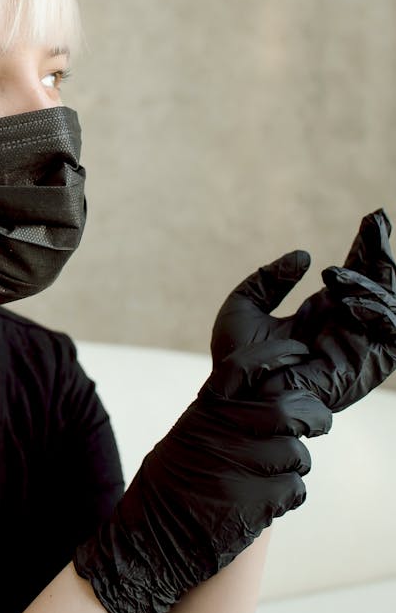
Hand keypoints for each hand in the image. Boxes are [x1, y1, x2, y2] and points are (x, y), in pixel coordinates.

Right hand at [74, 339, 330, 612]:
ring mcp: (237, 466)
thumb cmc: (168, 491)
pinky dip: (288, 497)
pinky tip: (267, 503)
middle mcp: (220, 431)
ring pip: (296, 454)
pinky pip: (294, 490)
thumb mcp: (185, 438)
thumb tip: (268, 397)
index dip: (279, 358)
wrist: (148, 544)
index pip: (248, 367)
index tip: (299, 359)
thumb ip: (221, 416)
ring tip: (274, 478)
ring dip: (294, 467)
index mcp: (203, 411)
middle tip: (318, 423)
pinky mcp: (253, 503)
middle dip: (313, 416)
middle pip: (288, 410)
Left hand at [211, 210, 395, 411]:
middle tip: (377, 225)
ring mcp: (355, 348)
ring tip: (339, 275)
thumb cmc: (235, 359)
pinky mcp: (360, 370)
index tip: (374, 218)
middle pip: (380, 286)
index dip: (368, 247)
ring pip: (391, 309)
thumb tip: (303, 255)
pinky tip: (351, 301)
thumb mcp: (244, 305)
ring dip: (374, 286)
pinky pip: (390, 340)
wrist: (233, 394)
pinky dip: (379, 315)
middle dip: (381, 256)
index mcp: (322, 311)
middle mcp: (344, 326)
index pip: (357, 273)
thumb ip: (270, 278)